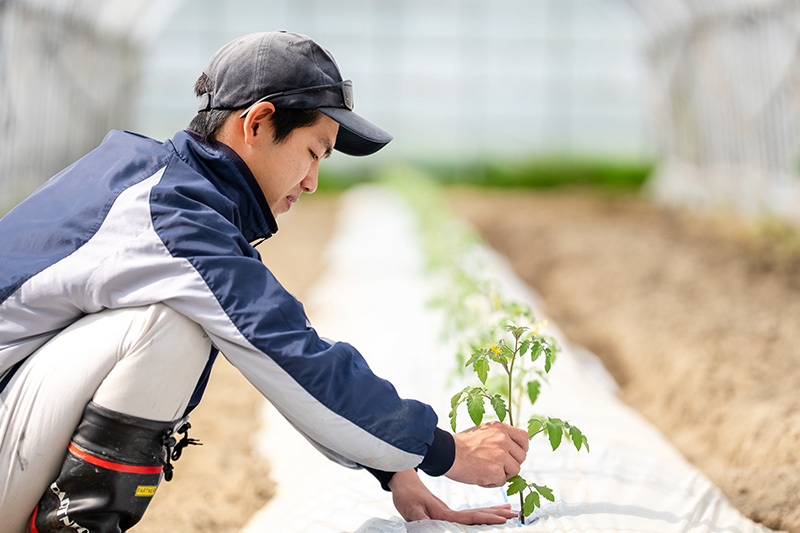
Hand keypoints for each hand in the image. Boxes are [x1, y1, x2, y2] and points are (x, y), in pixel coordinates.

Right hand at [388, 469, 516, 523]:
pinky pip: (469, 513)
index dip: (486, 518)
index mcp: (444, 518)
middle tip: (513, 514)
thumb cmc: (405, 496)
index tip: (502, 518)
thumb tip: (428, 529)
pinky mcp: (448, 513)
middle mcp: (450, 519)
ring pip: (476, 516)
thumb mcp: (412, 509)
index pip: (470, 519)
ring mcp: (450, 517)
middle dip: (496, 517)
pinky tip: (494, 510)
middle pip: (477, 519)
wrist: (401, 486)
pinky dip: (483, 511)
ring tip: (509, 512)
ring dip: (493, 514)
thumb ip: (421, 519)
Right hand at [445, 421, 528, 486]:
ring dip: (503, 474)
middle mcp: (503, 439)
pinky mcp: (496, 471)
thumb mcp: (483, 431)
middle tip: (497, 466)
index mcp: (500, 428)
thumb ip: (498, 436)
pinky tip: (481, 477)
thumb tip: (511, 447)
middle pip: (522, 456)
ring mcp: (501, 455)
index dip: (522, 448)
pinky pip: (503, 481)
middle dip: (512, 463)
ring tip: (487, 471)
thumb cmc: (461, 444)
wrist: (446, 453)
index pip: (524, 437)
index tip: (514, 454)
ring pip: (515, 470)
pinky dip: (493, 482)